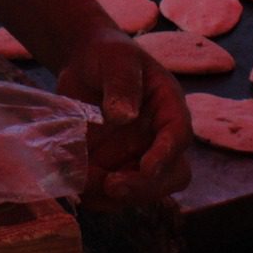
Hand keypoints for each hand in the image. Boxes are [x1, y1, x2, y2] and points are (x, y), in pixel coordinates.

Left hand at [55, 31, 191, 207]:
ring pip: (141, 193)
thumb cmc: (107, 55)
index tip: (146, 167)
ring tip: (82, 180)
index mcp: (169, 108)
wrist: (84, 65)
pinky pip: (110, 194)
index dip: (166, 156)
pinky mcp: (113, 168)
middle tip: (112, 185)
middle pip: (171, 176)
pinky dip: (94, 194)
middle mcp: (159, 139)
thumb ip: (122, 83)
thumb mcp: (116, 59)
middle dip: (144, 187)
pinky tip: (74, 179)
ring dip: (114, 196)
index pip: (179, 136)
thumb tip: (124, 116)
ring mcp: (137, 157)